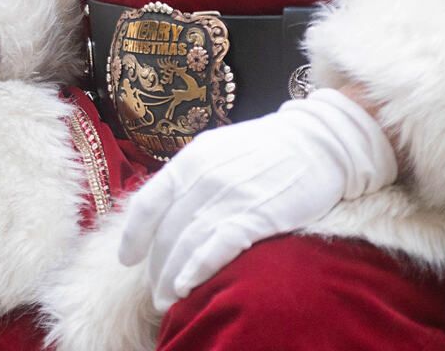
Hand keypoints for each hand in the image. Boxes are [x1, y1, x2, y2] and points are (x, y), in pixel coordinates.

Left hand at [116, 88, 395, 311]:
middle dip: (156, 268)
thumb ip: (190, 177)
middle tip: (156, 293)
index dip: (133, 235)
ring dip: (172, 278)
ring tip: (169, 302)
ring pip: (187, 244)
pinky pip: (217, 246)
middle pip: (166, 232)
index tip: (128, 258)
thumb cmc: (265, 149)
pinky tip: (188, 286)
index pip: (147, 203)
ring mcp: (229, 196)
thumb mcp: (217, 150)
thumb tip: (165, 208)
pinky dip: (198, 268)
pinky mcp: (256, 214)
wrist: (317, 142)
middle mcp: (203, 177)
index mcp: (190, 160)